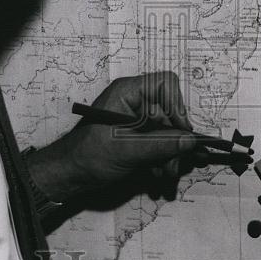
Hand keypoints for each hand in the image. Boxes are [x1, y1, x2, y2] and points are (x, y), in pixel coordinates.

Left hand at [28, 72, 201, 202]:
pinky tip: (157, 175)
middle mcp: (135, 102)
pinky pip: (161, 143)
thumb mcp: (127, 150)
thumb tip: (190, 141)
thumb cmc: (88, 155)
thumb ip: (161, 144)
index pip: (165, 84)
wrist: (70, 176)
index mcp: (128, 92)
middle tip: (175, 165)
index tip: (181, 132)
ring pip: (169, 131)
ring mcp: (137, 120)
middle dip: (175, 141)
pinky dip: (162, 159)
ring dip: (171, 155)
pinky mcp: (139, 136)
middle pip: (170, 113)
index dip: (177, 105)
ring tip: (166, 175)